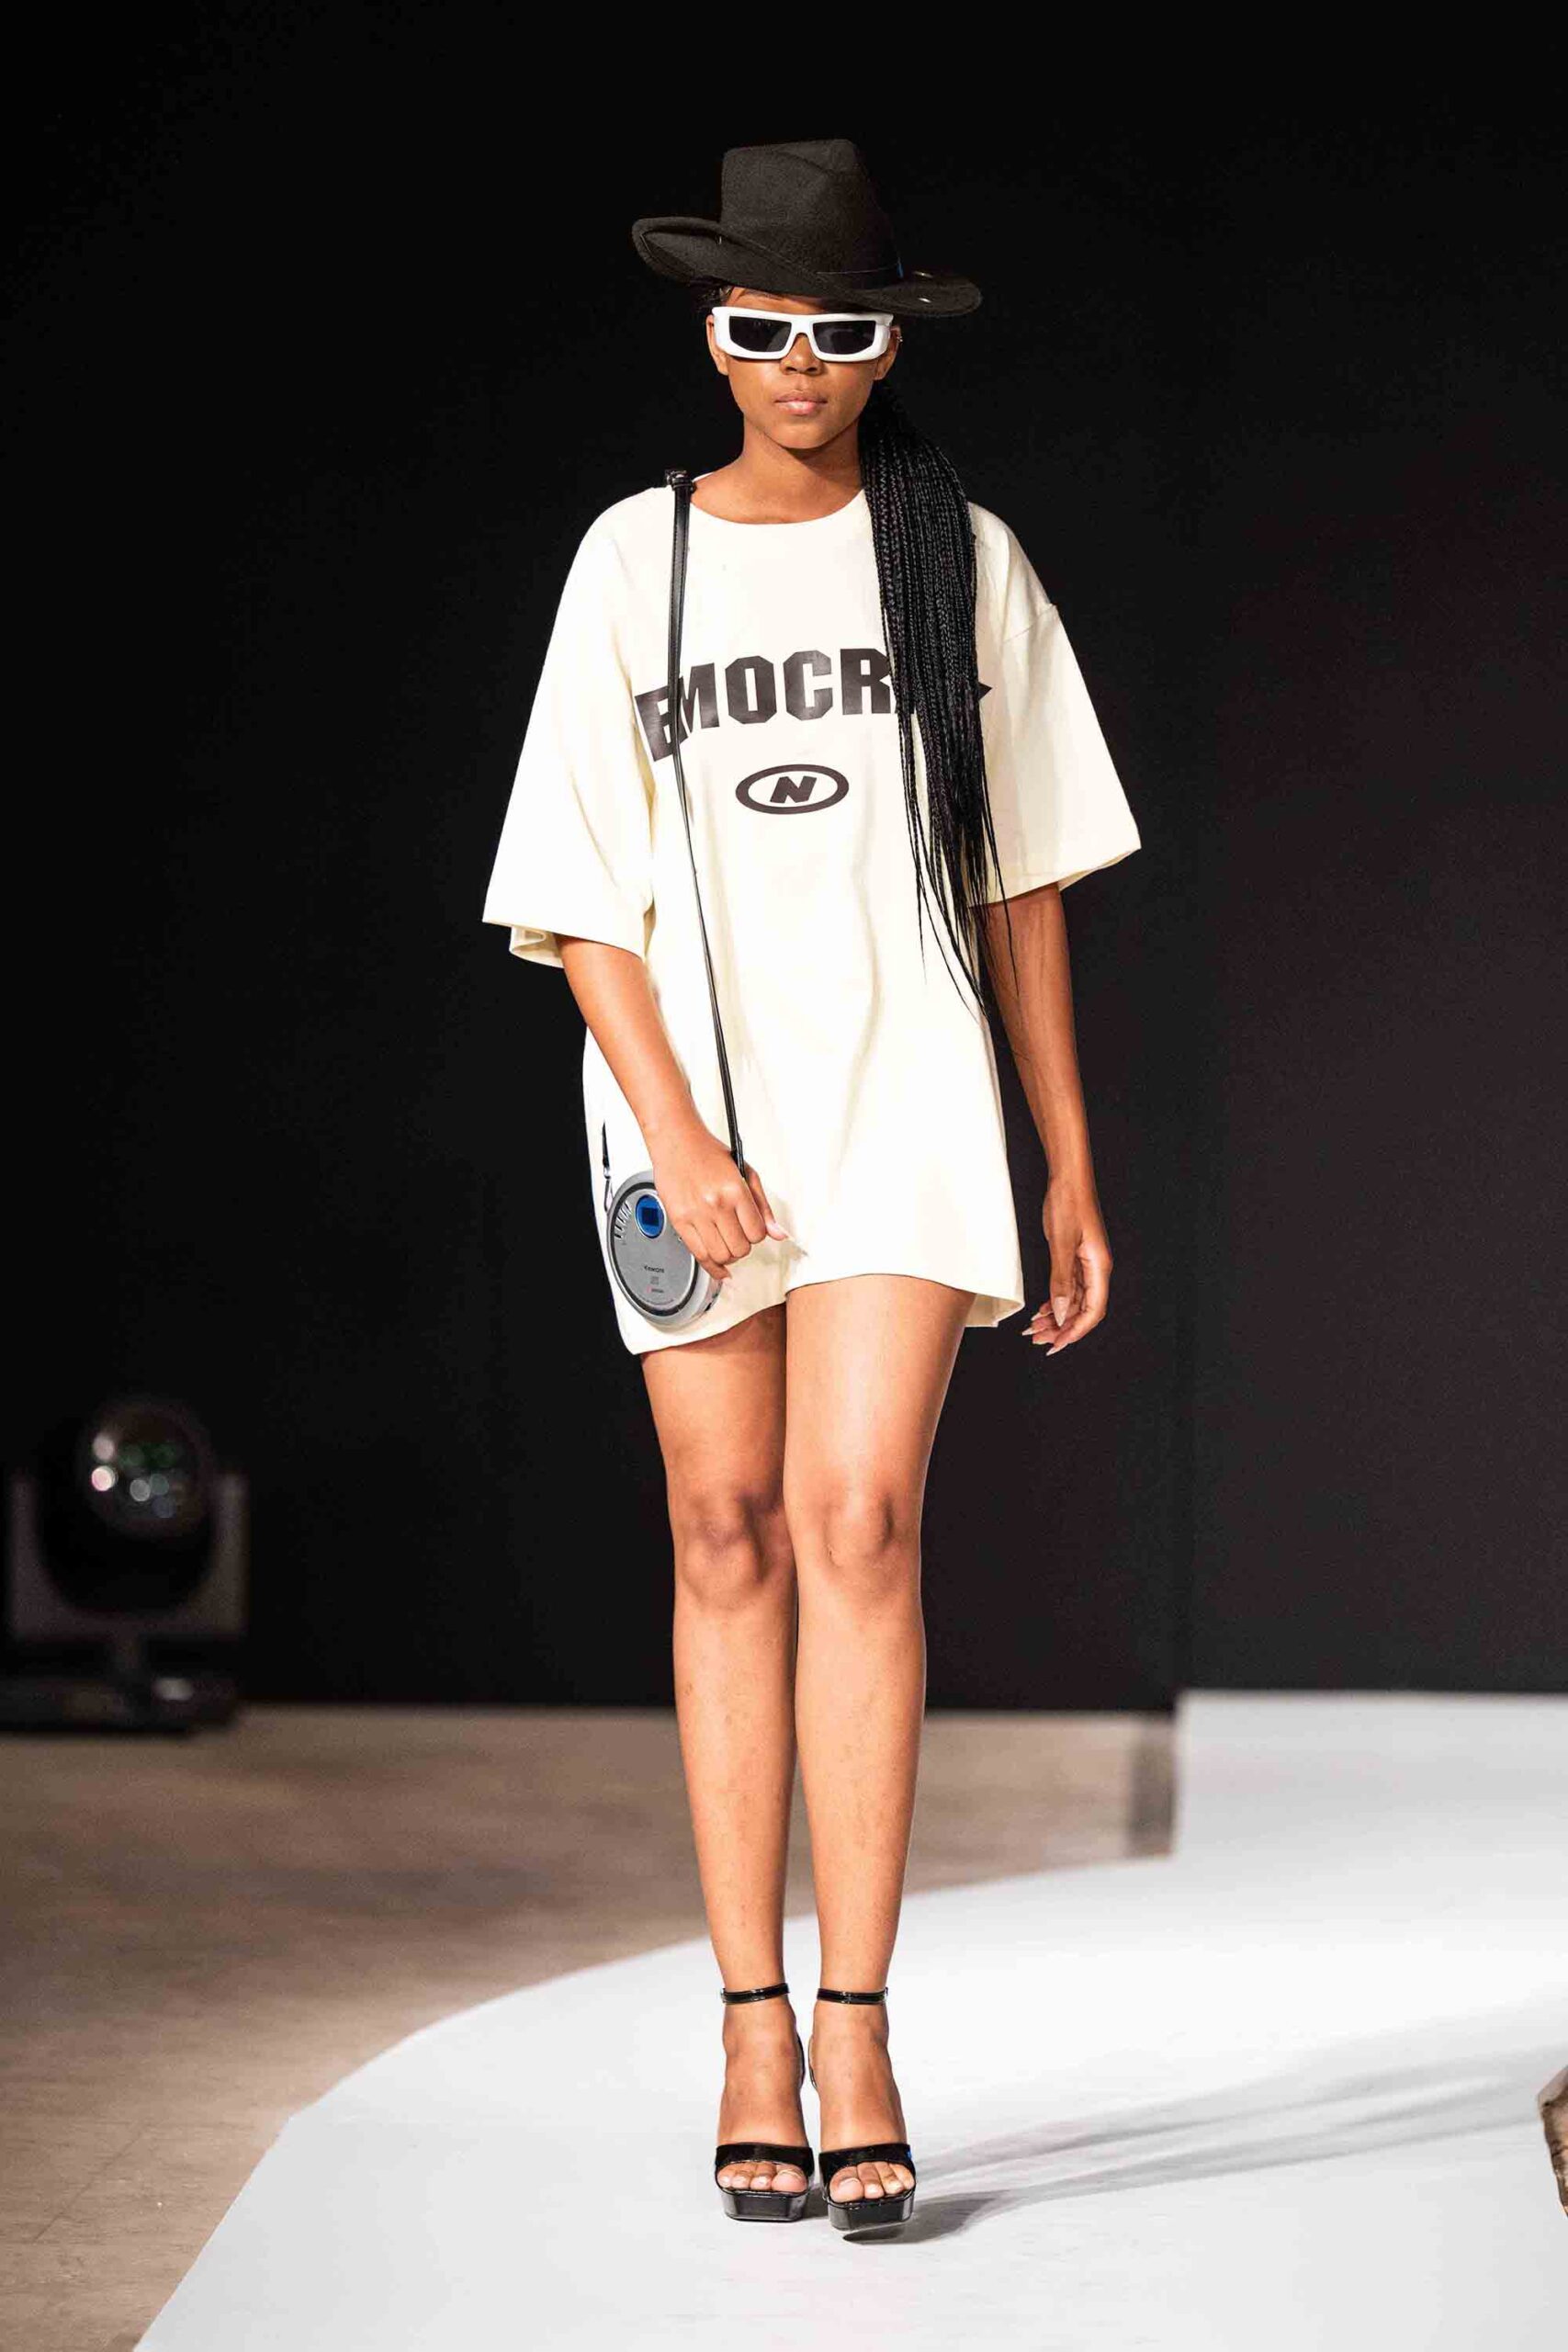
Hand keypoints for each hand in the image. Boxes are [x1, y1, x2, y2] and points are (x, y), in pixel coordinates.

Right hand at [649, 1118, 789, 1289]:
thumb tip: (779, 1234)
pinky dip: (712, 1267)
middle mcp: (716, 1204)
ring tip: (727, 1245)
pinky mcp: (679, 1221)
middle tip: (739, 1237)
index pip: (757, 1233)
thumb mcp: (747, 1173)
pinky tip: (718, 1267)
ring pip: (720, 1256)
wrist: (677, 1142)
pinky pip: (699, 1255)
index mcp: (735, 1190)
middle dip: (743, 1247)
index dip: (758, 1235)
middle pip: (740, 1248)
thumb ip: (763, 1207)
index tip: (752, 1230)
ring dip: (729, 1257)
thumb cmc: (709, 1154)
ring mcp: (696, 1214)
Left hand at [1025, 1173, 1110, 1354]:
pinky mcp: (1075, 1256)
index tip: (1056, 1344)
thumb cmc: (1068, 1204)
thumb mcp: (1061, 1244)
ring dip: (1056, 1316)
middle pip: (1083, 1309)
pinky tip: (1042, 1309)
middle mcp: (1096, 1268)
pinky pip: (1068, 1287)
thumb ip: (1061, 1280)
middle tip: (1037, 1339)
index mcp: (1099, 1267)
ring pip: (1073, 1300)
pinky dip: (1055, 1300)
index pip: (1092, 1311)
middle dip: (1061, 1327)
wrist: (1068, 1178)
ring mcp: (1086, 1263)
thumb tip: (1061, 1313)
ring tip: (1034, 1328)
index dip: (1075, 1331)